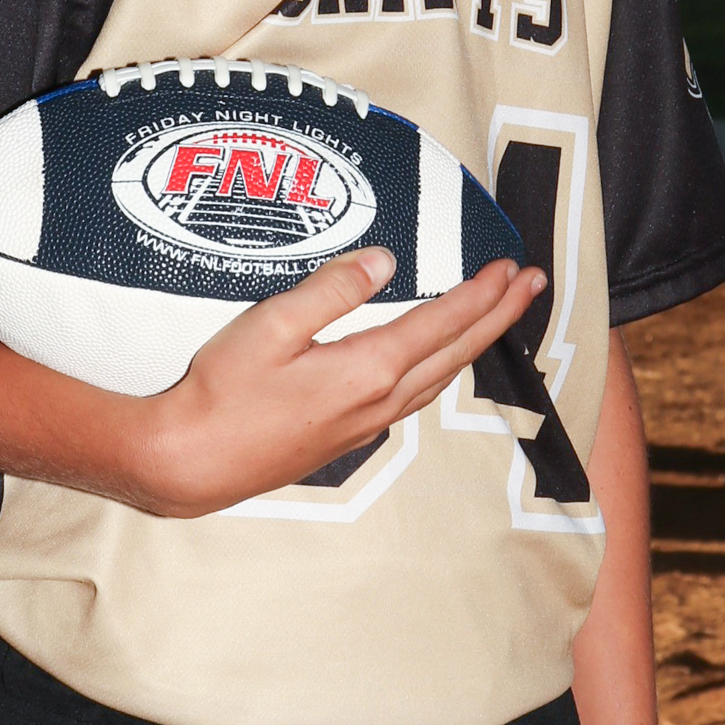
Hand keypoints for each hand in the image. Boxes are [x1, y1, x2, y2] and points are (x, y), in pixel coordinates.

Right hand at [137, 246, 544, 517]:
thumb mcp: (271, 326)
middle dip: (499, 315)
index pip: (442, 322)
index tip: (511, 266)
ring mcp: (366, 423)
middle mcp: (379, 401)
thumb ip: (331, 289)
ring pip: (440, 376)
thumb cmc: (222, 392)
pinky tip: (438, 361)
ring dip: (475, 341)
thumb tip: (385, 261)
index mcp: (367, 369)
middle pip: (456, 351)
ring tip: (498, 316)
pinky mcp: (348, 435)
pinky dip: (443, 367)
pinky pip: (416, 394)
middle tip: (533, 283)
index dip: (481, 293)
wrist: (191, 463)